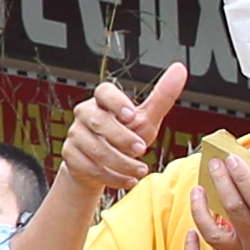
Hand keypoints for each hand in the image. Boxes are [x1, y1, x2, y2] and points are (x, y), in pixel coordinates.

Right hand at [60, 63, 190, 207]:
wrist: (104, 165)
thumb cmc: (126, 137)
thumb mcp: (146, 119)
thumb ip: (162, 96)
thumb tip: (180, 70)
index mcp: (103, 101)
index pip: (104, 91)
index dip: (116, 102)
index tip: (132, 115)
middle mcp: (85, 114)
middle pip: (98, 121)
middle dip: (122, 138)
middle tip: (141, 149)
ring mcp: (75, 135)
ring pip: (95, 149)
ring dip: (121, 163)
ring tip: (139, 170)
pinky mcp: (70, 156)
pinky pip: (89, 167)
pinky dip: (112, 177)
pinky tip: (127, 179)